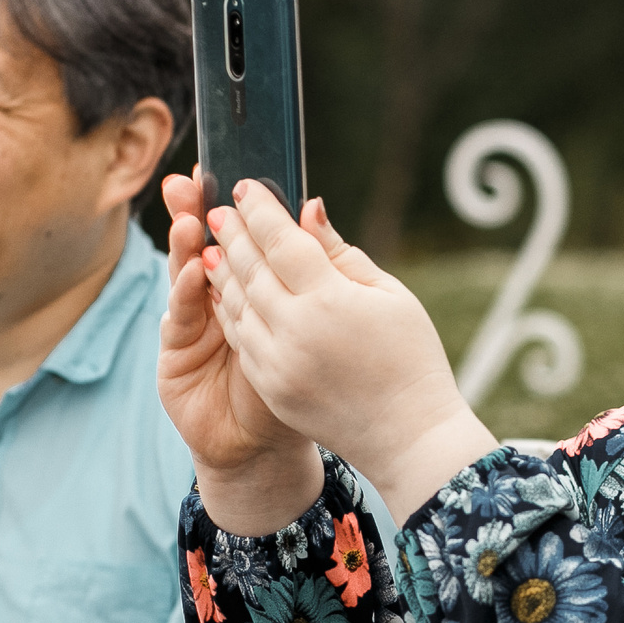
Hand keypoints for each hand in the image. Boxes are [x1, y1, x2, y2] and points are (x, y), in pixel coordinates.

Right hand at [158, 169, 321, 535]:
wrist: (266, 450)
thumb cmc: (296, 386)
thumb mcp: (311, 319)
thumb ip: (311, 264)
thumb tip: (314, 204)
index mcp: (249, 290)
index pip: (235, 237)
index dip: (229, 206)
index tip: (227, 169)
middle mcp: (215, 302)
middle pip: (202, 249)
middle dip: (195, 213)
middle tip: (194, 180)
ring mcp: (192, 328)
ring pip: (185, 278)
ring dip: (183, 249)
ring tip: (189, 221)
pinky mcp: (174, 357)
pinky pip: (180, 321)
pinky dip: (185, 297)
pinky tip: (192, 273)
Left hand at [195, 179, 497, 522]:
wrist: (408, 436)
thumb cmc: (411, 359)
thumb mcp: (390, 296)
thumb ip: (341, 253)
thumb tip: (308, 209)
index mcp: (331, 300)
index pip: (281, 241)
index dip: (260, 210)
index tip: (245, 186)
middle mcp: (296, 329)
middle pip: (250, 267)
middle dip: (231, 233)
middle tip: (217, 208)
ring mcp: (278, 362)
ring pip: (236, 302)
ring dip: (221, 269)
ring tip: (212, 244)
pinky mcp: (270, 386)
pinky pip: (240, 337)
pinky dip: (228, 308)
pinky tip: (225, 290)